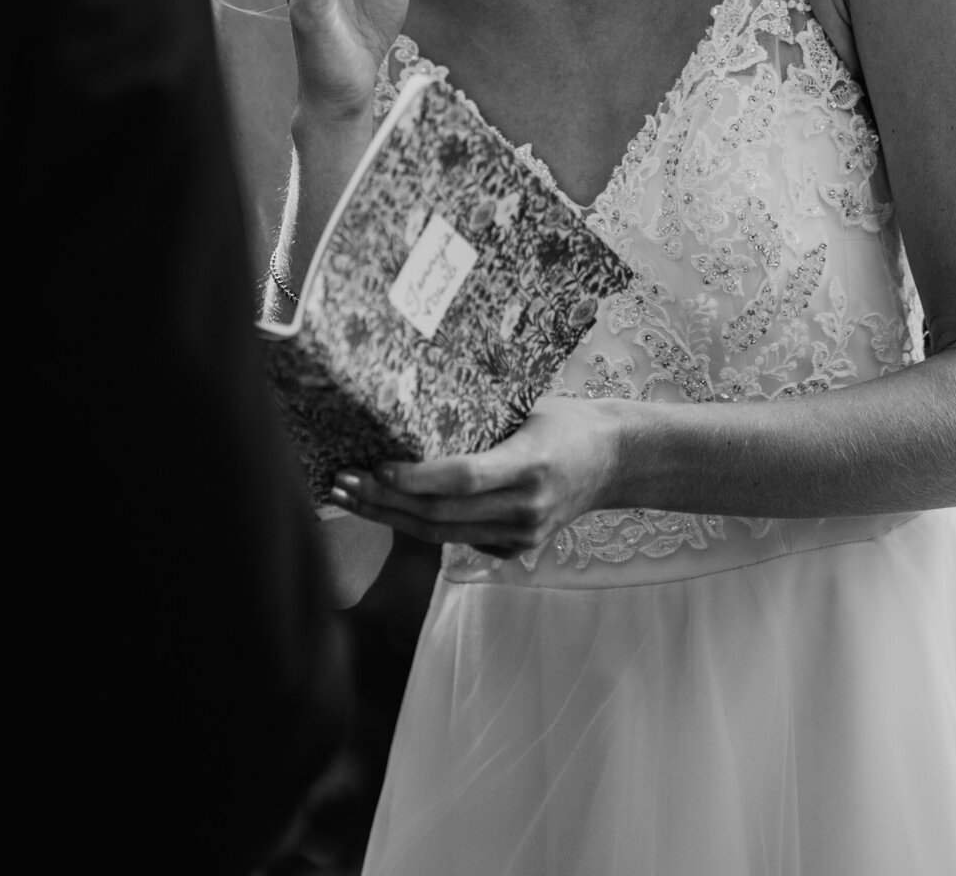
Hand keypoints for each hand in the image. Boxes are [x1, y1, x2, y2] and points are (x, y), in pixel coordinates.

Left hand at [330, 396, 627, 558]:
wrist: (615, 460)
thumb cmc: (565, 420)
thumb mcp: (526, 408)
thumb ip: (480, 423)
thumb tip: (409, 414)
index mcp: (530, 464)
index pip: (464, 477)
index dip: (417, 477)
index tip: (376, 467)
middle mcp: (526, 507)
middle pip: (442, 513)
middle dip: (384, 501)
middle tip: (340, 482)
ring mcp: (522, 534)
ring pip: (442, 533)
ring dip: (389, 517)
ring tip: (347, 498)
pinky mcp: (517, 548)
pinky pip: (458, 539)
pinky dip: (419, 526)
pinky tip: (384, 509)